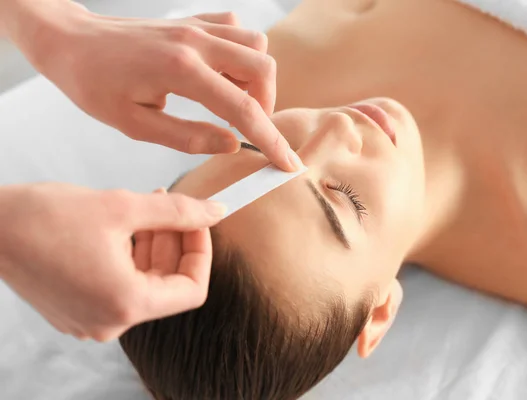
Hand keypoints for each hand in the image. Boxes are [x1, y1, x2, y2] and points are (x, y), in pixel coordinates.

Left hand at [0, 0, 300, 170]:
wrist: (70, 42)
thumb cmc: (94, 85)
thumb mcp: (135, 125)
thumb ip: (188, 137)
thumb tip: (231, 145)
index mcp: (181, 72)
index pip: (243, 110)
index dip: (271, 141)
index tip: (288, 163)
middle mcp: (196, 43)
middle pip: (262, 69)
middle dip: (266, 105)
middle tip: (247, 127)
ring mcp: (196, 27)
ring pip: (256, 46)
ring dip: (256, 79)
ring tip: (231, 101)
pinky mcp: (192, 21)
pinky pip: (236, 30)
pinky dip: (241, 54)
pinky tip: (221, 74)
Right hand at [0, 183, 224, 341]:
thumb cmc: (46, 216)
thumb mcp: (123, 207)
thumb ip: (179, 212)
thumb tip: (218, 211)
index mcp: (126, 304)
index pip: (193, 289)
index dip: (201, 251)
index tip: (198, 220)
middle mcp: (110, 323)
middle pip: (167, 285)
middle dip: (176, 243)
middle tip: (172, 206)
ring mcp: (91, 320)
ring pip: (144, 283)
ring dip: (153, 246)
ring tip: (148, 207)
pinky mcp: (77, 310)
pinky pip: (120, 286)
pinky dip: (130, 257)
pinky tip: (126, 226)